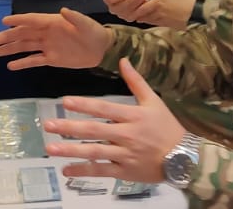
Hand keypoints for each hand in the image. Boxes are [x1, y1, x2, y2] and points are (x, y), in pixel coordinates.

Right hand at [0, 8, 113, 69]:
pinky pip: (34, 60)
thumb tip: (63, 10)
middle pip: (24, 34)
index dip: (18, 20)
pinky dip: (23, 63)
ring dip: (11, 49)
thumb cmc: (93, 32)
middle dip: (9, 36)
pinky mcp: (51, 59)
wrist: (101, 50)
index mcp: (53, 22)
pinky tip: (11, 65)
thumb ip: (74, 18)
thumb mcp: (85, 24)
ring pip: (25, 47)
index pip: (32, 20)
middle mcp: (46, 33)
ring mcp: (47, 46)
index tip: (4, 21)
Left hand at [43, 59, 185, 182]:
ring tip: (51, 148)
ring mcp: (125, 155)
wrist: (184, 158)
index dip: (85, 105)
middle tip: (48, 124)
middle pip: (95, 130)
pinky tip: (66, 169)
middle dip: (70, 127)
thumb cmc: (167, 127)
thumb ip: (136, 81)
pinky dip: (83, 170)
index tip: (65, 101)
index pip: (105, 108)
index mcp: (133, 116)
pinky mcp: (125, 172)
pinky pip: (101, 171)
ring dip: (71, 150)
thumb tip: (123, 60)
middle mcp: (127, 135)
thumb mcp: (154, 101)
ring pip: (95, 152)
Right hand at [103, 0, 149, 21]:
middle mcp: (114, 9)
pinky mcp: (132, 18)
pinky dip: (143, 10)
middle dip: (131, 1)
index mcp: (109, 0)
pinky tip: (148, 3)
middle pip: (121, 8)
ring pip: (129, 13)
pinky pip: (138, 16)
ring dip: (137, 6)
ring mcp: (123, 15)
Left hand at [131, 0, 197, 29]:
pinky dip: (151, 21)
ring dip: (144, 17)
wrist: (197, 14)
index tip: (136, 0)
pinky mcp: (168, 25)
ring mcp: (162, 20)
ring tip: (142, 12)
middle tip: (136, 6)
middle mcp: (157, 13)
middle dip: (138, 11)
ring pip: (148, 21)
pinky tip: (152, 18)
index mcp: (157, 2)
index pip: (141, 6)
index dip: (137, 5)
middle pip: (142, 15)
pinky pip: (155, 24)